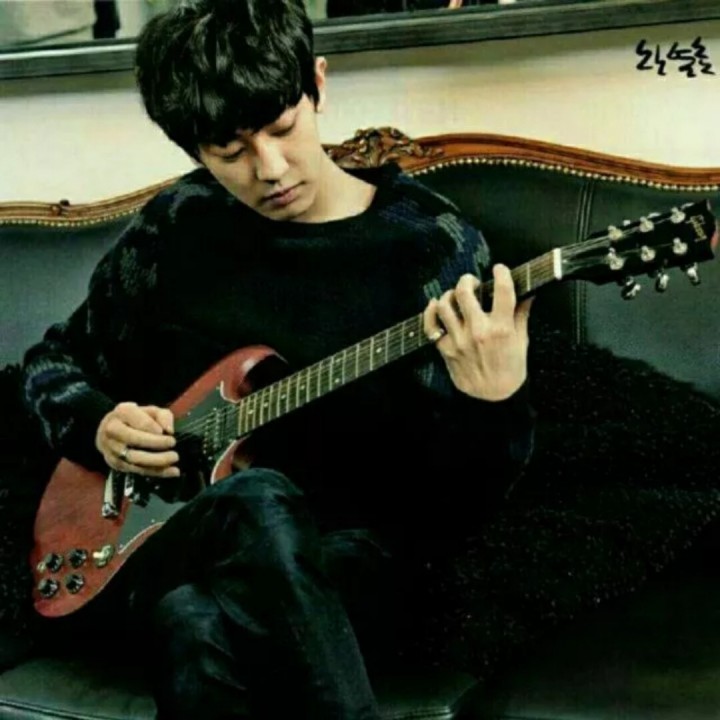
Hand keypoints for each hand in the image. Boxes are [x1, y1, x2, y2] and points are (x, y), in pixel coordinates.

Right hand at [96, 402, 179, 477]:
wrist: (109, 430)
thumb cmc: (135, 419)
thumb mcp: (151, 411)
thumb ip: (163, 416)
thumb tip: (169, 430)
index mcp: (122, 412)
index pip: (140, 422)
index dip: (155, 428)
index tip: (169, 433)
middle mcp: (113, 430)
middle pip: (135, 439)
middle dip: (157, 443)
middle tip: (173, 444)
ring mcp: (112, 449)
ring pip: (134, 458)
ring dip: (157, 461)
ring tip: (174, 458)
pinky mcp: (116, 464)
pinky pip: (137, 470)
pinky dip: (156, 472)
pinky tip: (172, 471)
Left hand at [423, 267, 532, 400]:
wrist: (494, 397)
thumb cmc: (510, 369)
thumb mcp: (521, 341)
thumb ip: (521, 315)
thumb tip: (528, 293)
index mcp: (501, 328)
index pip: (502, 291)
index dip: (501, 273)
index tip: (500, 269)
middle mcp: (478, 331)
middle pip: (464, 292)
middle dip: (468, 280)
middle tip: (472, 282)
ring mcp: (459, 340)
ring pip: (444, 305)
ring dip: (450, 294)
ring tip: (456, 295)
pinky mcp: (446, 349)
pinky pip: (430, 326)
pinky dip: (430, 312)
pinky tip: (435, 305)